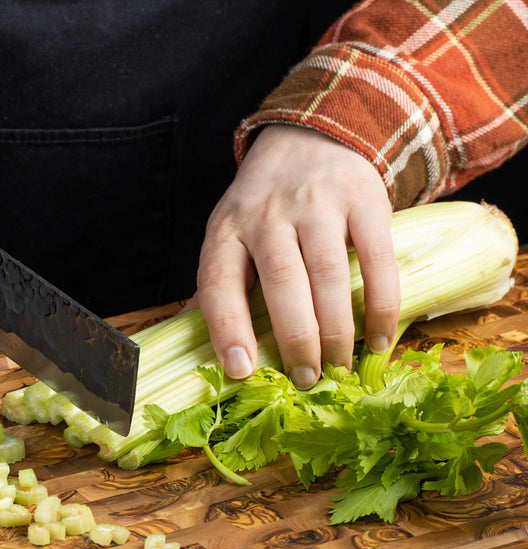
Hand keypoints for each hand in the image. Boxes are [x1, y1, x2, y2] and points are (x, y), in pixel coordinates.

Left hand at [196, 124, 400, 387]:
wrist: (311, 137)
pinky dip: (382, 303)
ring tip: (339, 367)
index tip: (241, 370)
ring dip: (337, 330)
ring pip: (327, 274)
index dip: (228, 329)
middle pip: (281, 282)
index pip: (219, 282)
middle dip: (295, 339)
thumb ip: (218, 289)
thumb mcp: (229, 236)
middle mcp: (267, 215)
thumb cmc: (263, 208)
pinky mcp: (364, 199)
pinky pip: (376, 259)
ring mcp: (317, 204)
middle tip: (306, 379)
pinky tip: (379, 338)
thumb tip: (198, 350)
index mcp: (226, 231)